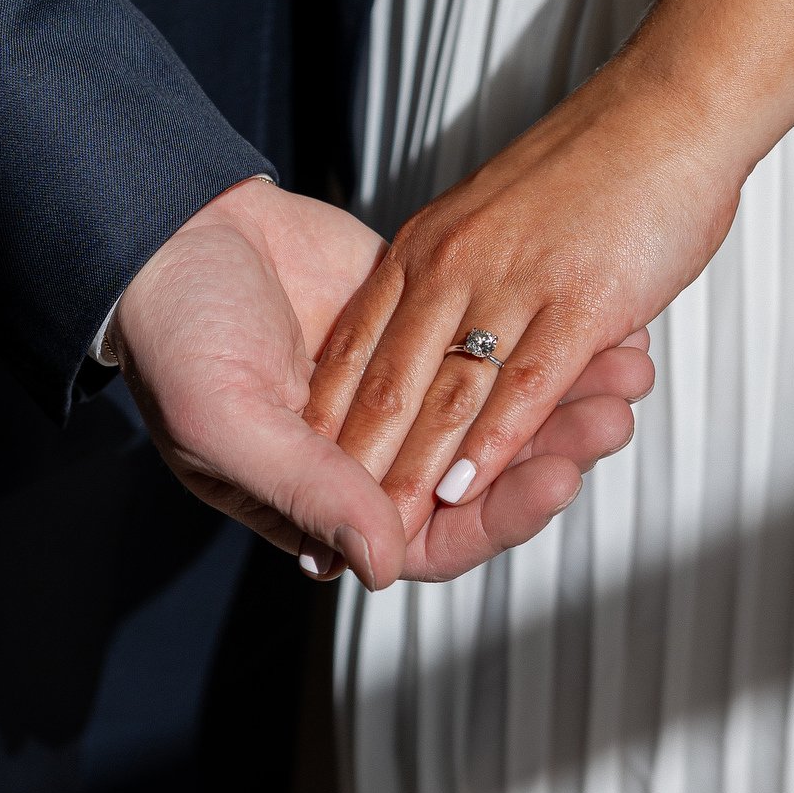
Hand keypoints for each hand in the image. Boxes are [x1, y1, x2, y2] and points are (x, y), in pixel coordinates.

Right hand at [108, 176, 655, 586]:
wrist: (169, 231)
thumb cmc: (175, 335)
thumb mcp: (229, 421)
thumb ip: (309, 490)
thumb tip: (384, 561)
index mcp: (321, 497)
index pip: (433, 533)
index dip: (499, 512)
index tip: (558, 476)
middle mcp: (366, 452)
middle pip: (480, 471)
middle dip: (551, 447)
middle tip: (611, 413)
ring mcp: (395, 384)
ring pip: (494, 404)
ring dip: (558, 392)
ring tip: (624, 364)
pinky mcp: (411, 317)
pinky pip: (485, 337)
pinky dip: (538, 330)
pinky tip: (590, 315)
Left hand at [305, 57, 739, 541]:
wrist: (668, 108)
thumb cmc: (595, 166)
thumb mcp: (496, 219)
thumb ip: (464, 280)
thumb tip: (441, 346)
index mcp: (428, 246)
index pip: (358, 346)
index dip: (328, 421)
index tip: (301, 480)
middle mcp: (454, 262)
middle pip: (389, 383)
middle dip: (357, 468)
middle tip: (327, 534)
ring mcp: (515, 280)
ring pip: (448, 394)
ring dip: (416, 473)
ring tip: (390, 531)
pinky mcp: (579, 298)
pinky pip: (524, 383)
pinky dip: (492, 445)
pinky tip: (468, 489)